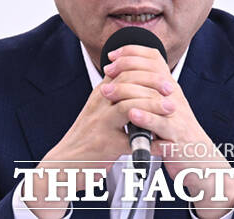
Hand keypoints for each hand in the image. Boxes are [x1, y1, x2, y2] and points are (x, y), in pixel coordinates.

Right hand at [25, 49, 174, 217]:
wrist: (63, 163)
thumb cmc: (85, 137)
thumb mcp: (97, 110)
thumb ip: (114, 95)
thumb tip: (138, 82)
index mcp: (99, 95)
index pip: (122, 70)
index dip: (145, 69)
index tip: (163, 75)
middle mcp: (98, 105)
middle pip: (126, 82)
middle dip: (152, 83)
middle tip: (170, 89)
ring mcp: (100, 125)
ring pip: (128, 106)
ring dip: (153, 106)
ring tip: (170, 109)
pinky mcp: (104, 146)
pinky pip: (131, 142)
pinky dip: (151, 143)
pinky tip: (163, 144)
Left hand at [103, 45, 233, 217]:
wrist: (198, 156)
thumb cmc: (174, 129)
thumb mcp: (162, 103)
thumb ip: (147, 87)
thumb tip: (122, 70)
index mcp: (169, 87)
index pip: (153, 58)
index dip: (132, 52)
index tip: (111, 56)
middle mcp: (174, 97)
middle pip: (152, 72)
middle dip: (126, 69)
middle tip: (106, 72)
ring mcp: (176, 116)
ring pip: (154, 97)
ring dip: (128, 93)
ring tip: (109, 92)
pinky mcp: (176, 137)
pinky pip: (161, 125)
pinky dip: (146, 118)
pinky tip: (132, 114)